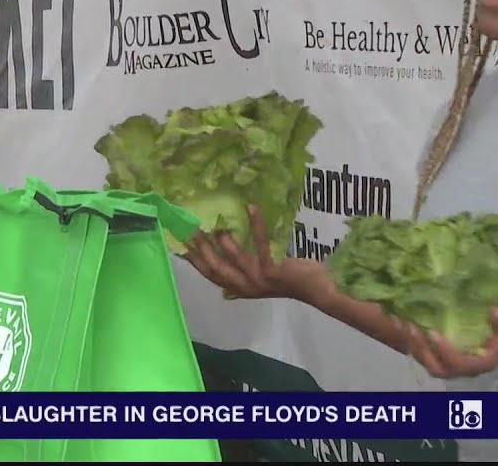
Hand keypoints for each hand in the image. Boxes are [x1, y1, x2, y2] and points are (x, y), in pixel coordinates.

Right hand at [183, 204, 311, 299]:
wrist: (318, 289)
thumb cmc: (290, 277)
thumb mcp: (261, 273)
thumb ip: (243, 265)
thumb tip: (223, 241)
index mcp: (240, 287)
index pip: (210, 275)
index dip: (194, 261)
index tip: (179, 243)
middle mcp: (246, 286)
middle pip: (215, 269)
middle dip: (201, 249)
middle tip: (190, 229)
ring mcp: (259, 280)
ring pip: (233, 259)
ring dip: (223, 241)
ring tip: (215, 223)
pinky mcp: (273, 271)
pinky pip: (261, 245)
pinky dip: (255, 225)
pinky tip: (252, 208)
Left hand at [400, 307, 497, 378]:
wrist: (489, 338)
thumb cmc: (496, 332)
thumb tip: (497, 311)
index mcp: (479, 365)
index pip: (460, 364)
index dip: (445, 351)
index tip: (433, 333)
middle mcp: (461, 371)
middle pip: (437, 368)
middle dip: (423, 349)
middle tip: (412, 328)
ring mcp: (447, 367)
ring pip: (425, 362)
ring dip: (413, 344)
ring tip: (403, 323)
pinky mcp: (435, 359)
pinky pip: (419, 354)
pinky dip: (408, 339)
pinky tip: (398, 322)